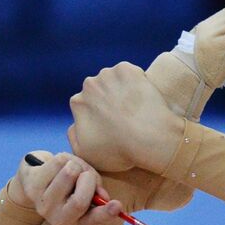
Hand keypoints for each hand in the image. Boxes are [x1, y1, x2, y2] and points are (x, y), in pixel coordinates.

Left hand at [8, 152, 122, 224]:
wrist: (37, 178)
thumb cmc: (71, 185)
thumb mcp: (89, 192)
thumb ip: (98, 194)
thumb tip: (103, 196)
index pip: (94, 221)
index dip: (106, 214)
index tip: (118, 205)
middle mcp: (59, 221)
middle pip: (80, 201)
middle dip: (89, 179)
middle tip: (87, 173)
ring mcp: (44, 206)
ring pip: (69, 175)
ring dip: (76, 165)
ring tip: (72, 168)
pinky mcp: (32, 187)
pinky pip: (57, 164)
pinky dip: (63, 158)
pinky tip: (57, 164)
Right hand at [67, 63, 184, 173]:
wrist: (151, 140)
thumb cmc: (121, 152)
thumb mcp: (85, 154)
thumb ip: (73, 136)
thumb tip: (74, 124)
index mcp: (78, 102)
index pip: (88, 105)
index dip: (101, 115)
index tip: (115, 125)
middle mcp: (89, 84)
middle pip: (100, 90)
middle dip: (111, 101)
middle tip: (128, 118)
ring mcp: (108, 75)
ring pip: (116, 81)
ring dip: (124, 91)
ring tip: (138, 110)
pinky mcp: (128, 70)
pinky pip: (133, 74)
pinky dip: (139, 82)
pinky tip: (145, 99)